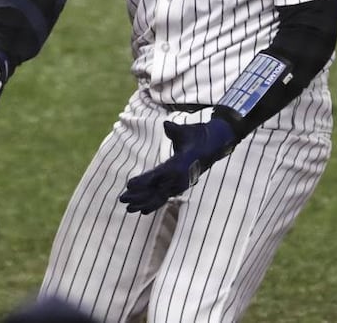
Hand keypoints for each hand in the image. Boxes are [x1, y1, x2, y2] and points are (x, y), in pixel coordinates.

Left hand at [119, 117, 236, 213]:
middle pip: (157, 189)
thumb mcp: (186, 131)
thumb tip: (167, 125)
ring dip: (144, 202)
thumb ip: (175, 131)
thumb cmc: (197, 135)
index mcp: (180, 164)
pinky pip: (166, 196)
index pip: (159, 174)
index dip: (144, 180)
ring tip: (128, 209)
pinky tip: (143, 211)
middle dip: (139, 196)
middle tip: (121, 200)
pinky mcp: (180, 186)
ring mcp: (181, 183)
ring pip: (160, 196)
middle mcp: (180, 177)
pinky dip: (155, 203)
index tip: (129, 185)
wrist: (215, 144)